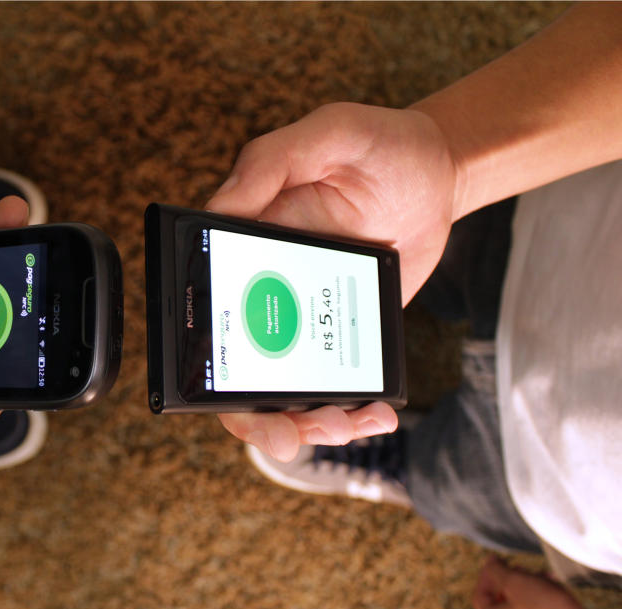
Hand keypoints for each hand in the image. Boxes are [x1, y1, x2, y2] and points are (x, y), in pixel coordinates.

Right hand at [204, 103, 456, 457]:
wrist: (440, 173)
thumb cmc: (378, 146)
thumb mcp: (327, 132)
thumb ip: (270, 161)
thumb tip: (218, 208)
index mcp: (244, 247)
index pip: (205, 310)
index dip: (205, 359)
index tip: (225, 385)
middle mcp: (266, 289)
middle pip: (239, 370)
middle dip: (256, 419)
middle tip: (288, 437)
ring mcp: (307, 316)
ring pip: (287, 390)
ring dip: (308, 423)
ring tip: (347, 425)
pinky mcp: (346, 332)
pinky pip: (337, 384)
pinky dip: (353, 410)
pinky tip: (377, 413)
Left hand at [472, 556, 616, 608]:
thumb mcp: (516, 582)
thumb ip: (496, 570)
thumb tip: (489, 563)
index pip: (480, 595)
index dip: (486, 574)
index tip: (496, 559)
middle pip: (502, 599)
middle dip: (512, 578)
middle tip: (522, 568)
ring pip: (522, 604)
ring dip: (530, 586)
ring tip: (544, 576)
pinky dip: (542, 598)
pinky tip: (555, 588)